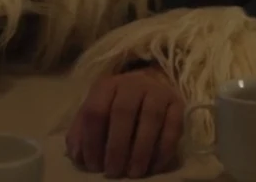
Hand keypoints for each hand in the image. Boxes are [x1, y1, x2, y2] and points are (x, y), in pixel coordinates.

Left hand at [66, 65, 184, 178]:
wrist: (150, 86)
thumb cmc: (115, 107)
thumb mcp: (95, 113)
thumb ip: (82, 133)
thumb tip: (78, 156)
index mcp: (107, 86)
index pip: (95, 111)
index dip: (92, 142)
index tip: (94, 166)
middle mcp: (133, 84)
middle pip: (123, 113)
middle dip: (116, 147)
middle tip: (113, 172)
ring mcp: (158, 91)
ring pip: (151, 118)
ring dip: (141, 150)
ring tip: (134, 173)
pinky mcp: (177, 103)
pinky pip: (173, 127)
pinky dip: (163, 150)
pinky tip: (154, 167)